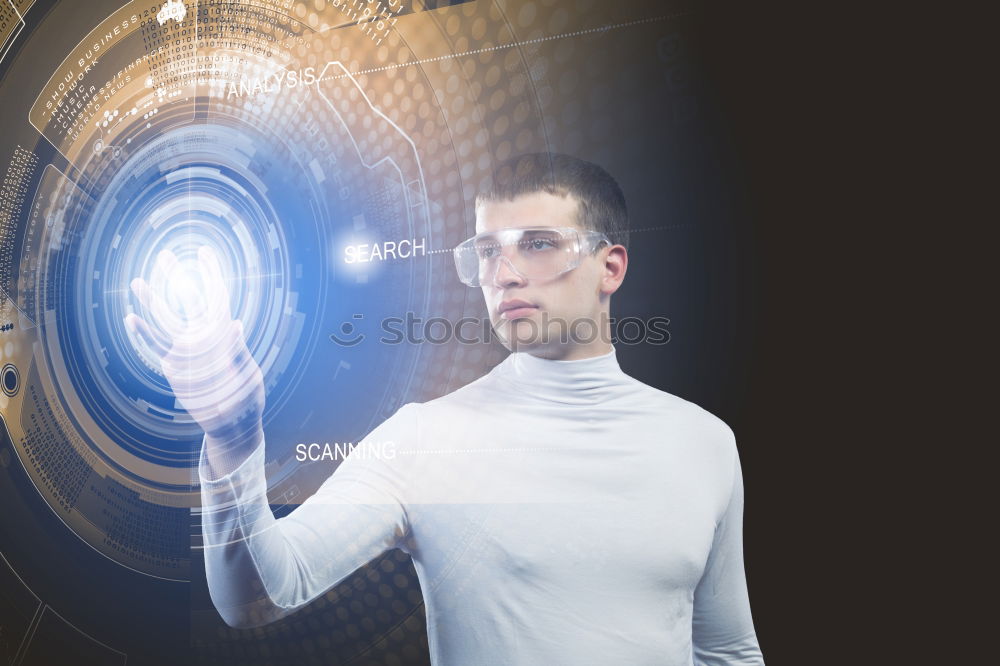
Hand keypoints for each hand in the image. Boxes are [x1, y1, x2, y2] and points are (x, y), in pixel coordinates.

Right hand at [124, 246, 264, 445]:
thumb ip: (237, 350)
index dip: (210, 274)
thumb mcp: (247, 375)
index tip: (203, 252)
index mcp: (225, 335)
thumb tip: (234, 323)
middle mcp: (204, 338)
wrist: (233, 425)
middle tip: (164, 255)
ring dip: (153, 302)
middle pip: (188, 301)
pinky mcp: (174, 367)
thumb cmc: (247, 399)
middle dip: (176, 278)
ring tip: (138, 282)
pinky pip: (156, 347)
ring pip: (166, 320)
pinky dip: (144, 334)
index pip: (216, 297)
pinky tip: (131, 319)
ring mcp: (187, 352)